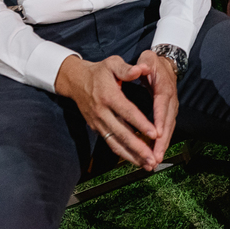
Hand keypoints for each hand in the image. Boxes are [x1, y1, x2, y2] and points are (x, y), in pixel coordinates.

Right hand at [55, 55, 165, 170]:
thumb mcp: (112, 63)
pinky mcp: (97, 129)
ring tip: (147, 165)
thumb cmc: (98, 72)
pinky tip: (136, 161)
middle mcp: (102, 112)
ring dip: (132, 156)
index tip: (154, 133)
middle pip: (122, 133)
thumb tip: (141, 69)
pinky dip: (123, 154)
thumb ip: (127, 68)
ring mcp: (98, 123)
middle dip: (138, 148)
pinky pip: (111, 143)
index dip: (141, 123)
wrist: (75, 81)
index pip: (127, 112)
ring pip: (115, 143)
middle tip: (153, 159)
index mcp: (109, 96)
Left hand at [136, 48, 178, 166]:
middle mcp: (170, 100)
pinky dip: (163, 142)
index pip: (162, 105)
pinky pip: (167, 129)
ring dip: (163, 145)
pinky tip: (156, 153)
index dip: (160, 120)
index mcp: (164, 87)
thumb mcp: (147, 58)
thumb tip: (142, 67)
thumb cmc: (152, 62)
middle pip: (168, 122)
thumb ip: (143, 63)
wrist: (165, 62)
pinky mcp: (168, 112)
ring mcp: (171, 107)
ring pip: (169, 128)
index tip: (156, 134)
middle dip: (162, 141)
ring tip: (155, 160)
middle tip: (155, 156)